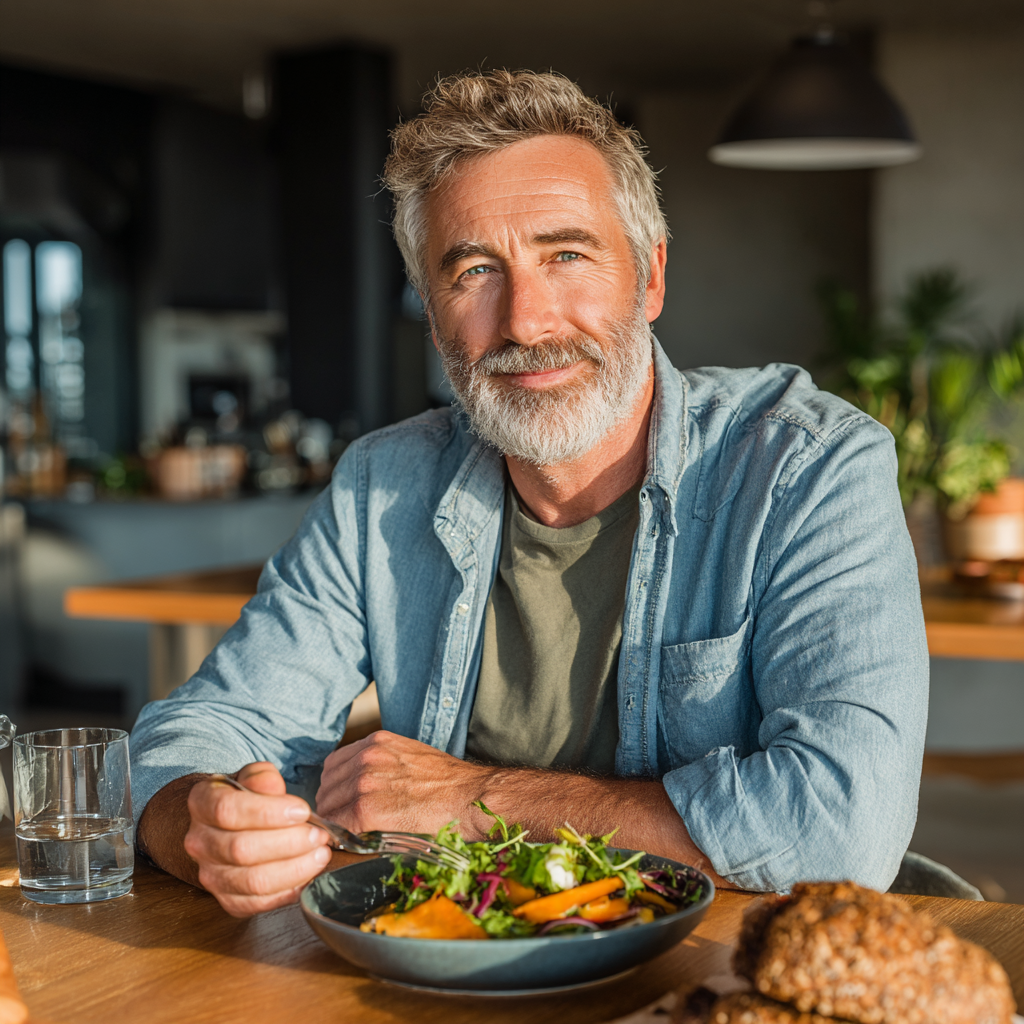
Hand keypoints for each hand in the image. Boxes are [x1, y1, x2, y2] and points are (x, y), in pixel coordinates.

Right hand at [184, 762, 332, 917]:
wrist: (225, 825)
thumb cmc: (246, 797)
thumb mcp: (253, 776)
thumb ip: (262, 778)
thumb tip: (273, 789)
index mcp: (202, 803)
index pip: (228, 810)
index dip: (268, 812)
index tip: (302, 811)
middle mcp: (199, 842)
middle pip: (242, 849)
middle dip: (289, 843)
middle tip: (319, 835)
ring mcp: (210, 874)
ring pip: (251, 881)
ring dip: (294, 869)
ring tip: (319, 855)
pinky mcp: (227, 899)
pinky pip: (257, 903)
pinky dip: (287, 892)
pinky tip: (308, 875)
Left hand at [316, 731, 491, 836]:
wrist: (469, 798)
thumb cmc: (447, 784)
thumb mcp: (409, 757)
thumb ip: (381, 765)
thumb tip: (361, 786)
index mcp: (377, 742)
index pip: (334, 765)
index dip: (336, 787)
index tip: (342, 802)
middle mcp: (366, 756)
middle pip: (327, 786)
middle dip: (334, 806)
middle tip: (346, 824)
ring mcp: (364, 781)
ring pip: (329, 807)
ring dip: (336, 823)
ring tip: (352, 835)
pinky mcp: (366, 808)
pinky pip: (338, 826)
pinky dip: (341, 837)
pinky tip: (354, 843)